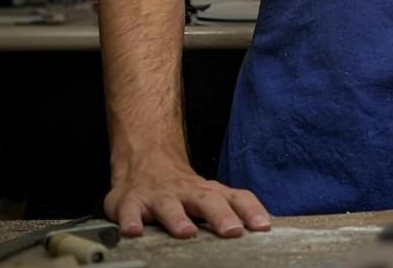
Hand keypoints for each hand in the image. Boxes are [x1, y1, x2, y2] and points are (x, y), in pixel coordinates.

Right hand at [105, 154, 271, 238]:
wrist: (145, 159)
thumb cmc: (182, 188)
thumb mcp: (208, 196)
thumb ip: (229, 210)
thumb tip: (259, 232)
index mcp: (209, 193)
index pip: (237, 198)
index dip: (251, 211)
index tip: (263, 227)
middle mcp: (187, 192)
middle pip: (208, 201)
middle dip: (221, 216)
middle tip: (232, 231)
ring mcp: (159, 196)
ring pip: (169, 206)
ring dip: (178, 219)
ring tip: (186, 232)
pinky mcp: (130, 202)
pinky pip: (129, 212)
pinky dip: (130, 221)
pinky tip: (133, 232)